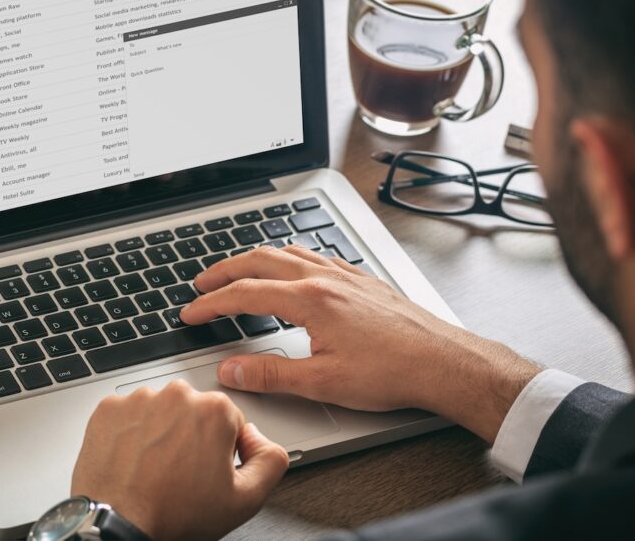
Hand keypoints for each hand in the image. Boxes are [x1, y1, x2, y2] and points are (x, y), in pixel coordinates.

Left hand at [71, 380, 288, 540]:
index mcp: (214, 410)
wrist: (119, 524)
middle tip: (181, 473)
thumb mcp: (245, 500)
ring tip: (154, 468)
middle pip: (193, 412)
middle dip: (191, 437)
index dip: (222, 450)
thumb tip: (260, 439)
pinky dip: (130, 433)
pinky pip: (128, 415)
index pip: (229, 421)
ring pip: (160, 411)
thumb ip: (270, 460)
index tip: (207, 470)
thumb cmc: (174, 514)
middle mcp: (177, 395)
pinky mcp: (109, 408)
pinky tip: (133, 460)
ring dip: (160, 433)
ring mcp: (139, 399)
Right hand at [180, 246, 541, 442]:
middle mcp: (324, 278)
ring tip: (237, 270)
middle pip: (260, 260)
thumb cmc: (393, 372)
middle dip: (224, 270)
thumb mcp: (322, 382)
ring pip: (287, 251)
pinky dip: (289, 256)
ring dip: (255, 259)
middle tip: (202, 283)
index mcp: (309, 300)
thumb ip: (269, 374)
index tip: (191, 313)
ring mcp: (344, 274)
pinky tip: (292, 267)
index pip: (245, 294)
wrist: (444, 362)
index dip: (211, 303)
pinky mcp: (361, 279)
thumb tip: (230, 371)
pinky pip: (314, 254)